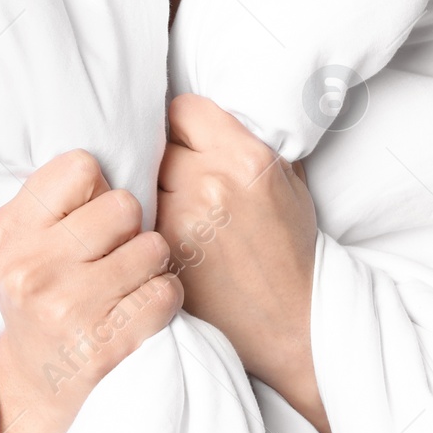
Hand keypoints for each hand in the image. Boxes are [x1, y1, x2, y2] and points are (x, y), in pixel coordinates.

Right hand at [0, 148, 182, 432]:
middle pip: (124, 205)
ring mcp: (66, 308)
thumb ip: (51, 199)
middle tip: (113, 250)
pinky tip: (142, 305)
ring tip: (129, 277)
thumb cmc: (38, 295)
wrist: (32, 385)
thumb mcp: (20, 242)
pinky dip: (165, 296)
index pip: (81, 167)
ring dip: (151, 261)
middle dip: (129, 225)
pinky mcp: (103, 345)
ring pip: (153, 246)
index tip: (88, 213)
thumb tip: (115, 142)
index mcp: (6, 233)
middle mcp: (30, 269)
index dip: (97, 187)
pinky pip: (166, 292)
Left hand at [153, 93, 317, 386]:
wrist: (293, 323)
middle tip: (184, 176)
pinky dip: (147, 223)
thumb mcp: (290, 181)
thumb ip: (252, 140)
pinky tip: (169, 236)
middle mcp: (210, 184)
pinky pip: (138, 220)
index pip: (183, 109)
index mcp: (246, 159)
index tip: (189, 138)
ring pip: (142, 181)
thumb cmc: (293, 250)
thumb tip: (217, 110)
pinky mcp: (162, 254)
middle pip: (158, 144)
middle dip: (170, 156)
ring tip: (178, 208)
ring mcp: (181, 221)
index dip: (185, 123)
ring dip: (154, 189)